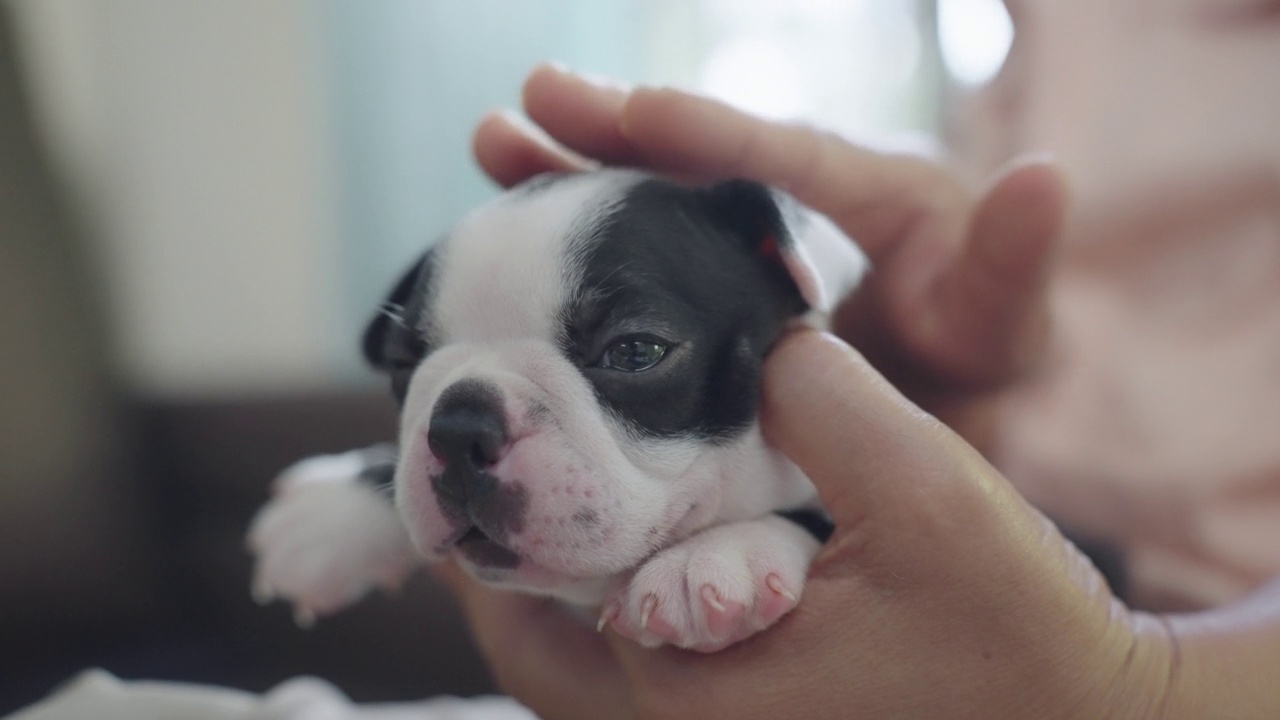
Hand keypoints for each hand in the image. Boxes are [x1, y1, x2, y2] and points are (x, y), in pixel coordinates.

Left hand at [440, 331, 1175, 718]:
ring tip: (541, 517)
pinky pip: (640, 696)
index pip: (539, 605)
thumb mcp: (923, 487)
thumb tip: (749, 344)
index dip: (492, 524)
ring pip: (577, 688)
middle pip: (533, 665)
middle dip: (494, 579)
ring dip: (547, 606)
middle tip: (474, 496)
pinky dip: (611, 631)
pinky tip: (637, 564)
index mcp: (699, 688)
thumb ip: (818, 400)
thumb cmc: (1014, 626)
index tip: (464, 454)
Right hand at [470, 64, 1068, 450]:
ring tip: (494, 143)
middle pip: (688, 155)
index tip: (638, 113)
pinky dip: (571, 253)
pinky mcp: (697, 300)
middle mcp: (781, 203)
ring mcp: (731, 251)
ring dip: (566, 172)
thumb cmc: (980, 355)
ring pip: (642, 198)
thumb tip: (1043, 176)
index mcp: (858, 190)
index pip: (777, 152)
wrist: (942, 414)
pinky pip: (629, 264)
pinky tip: (506, 248)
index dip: (709, 131)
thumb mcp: (1005, 317)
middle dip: (608, 129)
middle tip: (529, 102)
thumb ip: (1014, 263)